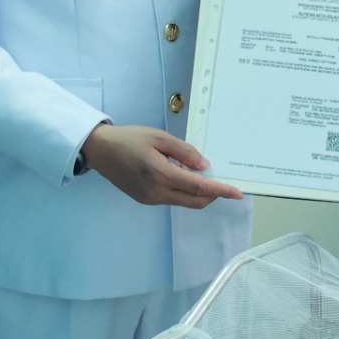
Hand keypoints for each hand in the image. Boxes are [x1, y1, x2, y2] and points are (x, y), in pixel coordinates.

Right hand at [81, 122, 243, 208]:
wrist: (101, 150)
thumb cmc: (129, 139)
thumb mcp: (159, 137)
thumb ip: (184, 151)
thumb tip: (204, 166)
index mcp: (160, 174)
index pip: (198, 187)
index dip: (220, 191)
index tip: (237, 193)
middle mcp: (157, 192)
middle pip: (195, 201)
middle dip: (212, 194)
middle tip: (220, 180)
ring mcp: (151, 199)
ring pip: (184, 201)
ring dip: (196, 192)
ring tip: (193, 171)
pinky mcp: (146, 200)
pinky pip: (172, 199)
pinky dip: (182, 190)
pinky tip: (177, 174)